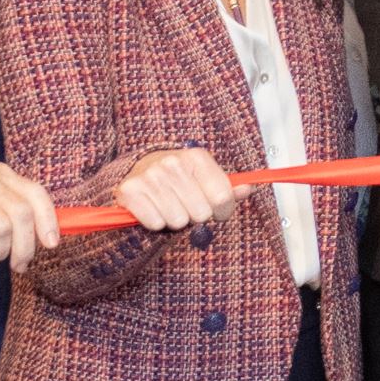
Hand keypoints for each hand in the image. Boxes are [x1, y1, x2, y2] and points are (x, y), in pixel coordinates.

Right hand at [109, 145, 239, 231]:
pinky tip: (153, 209)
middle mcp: (173, 162)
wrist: (139, 169)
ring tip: (168, 206)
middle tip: (184, 206)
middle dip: (194, 216)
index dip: (221, 212)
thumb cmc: (178, 178)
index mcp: (196, 157)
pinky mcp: (130, 191)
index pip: (223, 198)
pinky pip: (155, 223)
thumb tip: (249, 188)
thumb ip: (227, 187)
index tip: (214, 210)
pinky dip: (155, 223)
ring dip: (174, 221)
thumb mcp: (204, 178)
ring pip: (177, 221)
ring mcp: (150, 175)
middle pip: (200, 213)